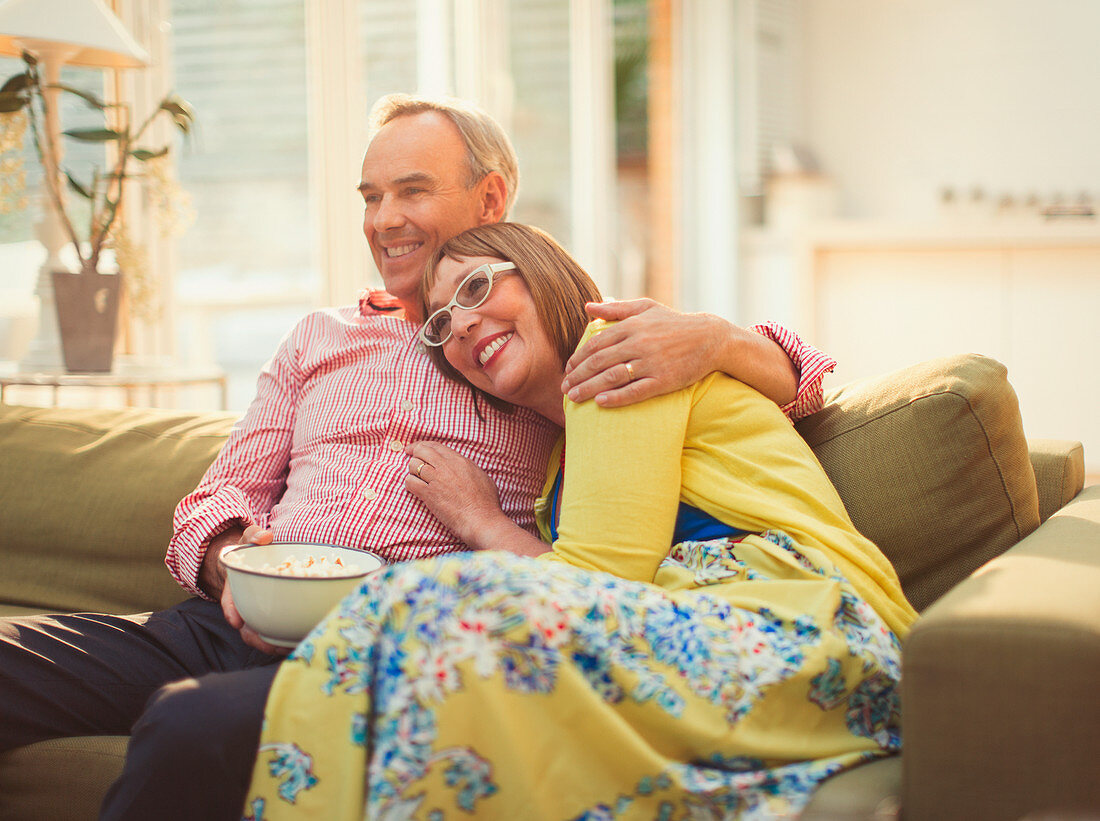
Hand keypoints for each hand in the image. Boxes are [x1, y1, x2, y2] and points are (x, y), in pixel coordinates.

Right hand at [200, 524, 288, 655]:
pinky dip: (284, 639)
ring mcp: (256, 612)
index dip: (231, 611)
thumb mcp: (249, 538)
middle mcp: (243, 604)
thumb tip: (264, 536)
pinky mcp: (269, 616)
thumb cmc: (250, 549)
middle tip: (275, 646)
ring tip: (292, 648)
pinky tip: (299, 641)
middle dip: (257, 639)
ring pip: (260, 634)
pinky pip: (274, 631)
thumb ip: (254, 536)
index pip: (229, 601)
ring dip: (273, 644)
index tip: (236, 621)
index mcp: (234, 587)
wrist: (252, 558)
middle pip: (245, 627)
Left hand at [404, 441, 507, 547]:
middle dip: (414, 454)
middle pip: (422, 451)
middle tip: (411, 459)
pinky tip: (414, 489)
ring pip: (414, 465)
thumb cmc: (486, 503)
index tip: (415, 449)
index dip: (422, 446)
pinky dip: (410, 484)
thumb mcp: (482, 476)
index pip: (435, 446)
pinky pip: (410, 482)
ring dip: (412, 471)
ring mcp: (437, 479)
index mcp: (460, 460)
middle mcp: (447, 466)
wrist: (482, 519)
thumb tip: (462, 467)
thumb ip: (469, 468)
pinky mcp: (429, 494)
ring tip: (416, 478)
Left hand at [562, 299, 798, 408]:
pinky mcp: (664, 380)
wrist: (710, 338)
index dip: (578, 357)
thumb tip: (588, 307)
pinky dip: (616, 397)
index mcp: (632, 325)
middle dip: (577, 376)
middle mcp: (639, 343)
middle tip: (564, 388)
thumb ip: (616, 308)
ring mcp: (651, 363)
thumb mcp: (646, 308)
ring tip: (573, 398)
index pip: (596, 344)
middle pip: (599, 362)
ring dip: (589, 389)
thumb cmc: (674, 322)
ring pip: (612, 377)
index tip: (567, 369)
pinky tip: (600, 403)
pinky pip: (635, 391)